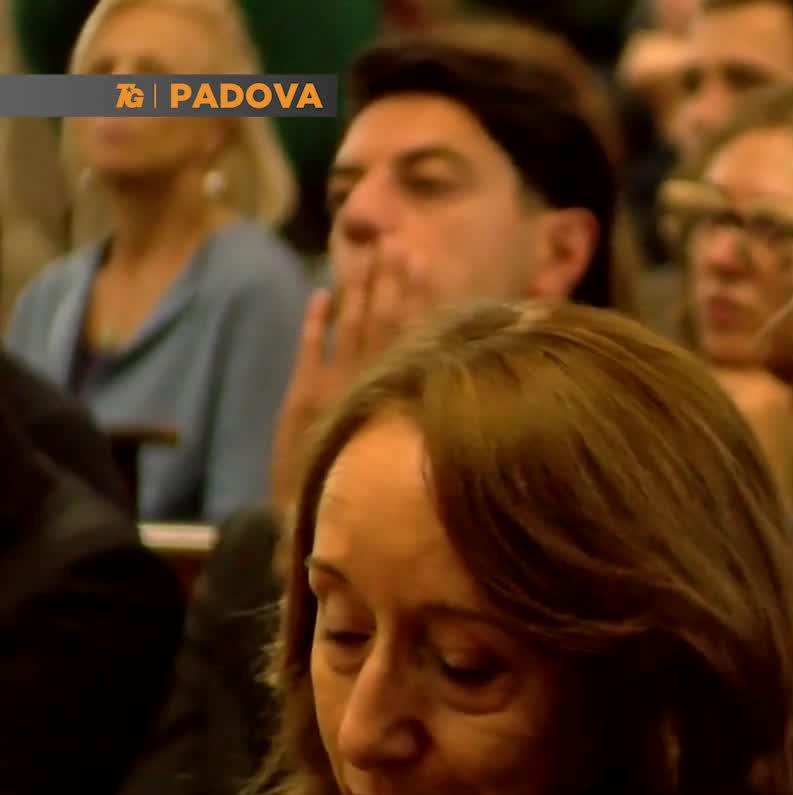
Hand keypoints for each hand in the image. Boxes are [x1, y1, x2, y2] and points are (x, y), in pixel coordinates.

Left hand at [270, 246, 430, 506]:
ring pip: (350, 327)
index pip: (410, 332)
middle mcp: (369, 382)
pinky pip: (309, 351)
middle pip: (381, 320)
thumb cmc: (379, 491)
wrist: (322, 520)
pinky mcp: (304, 398)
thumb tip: (453, 365)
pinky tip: (319, 295)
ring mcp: (335, 387)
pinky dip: (313, 323)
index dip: (413, 294)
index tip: (418, 258)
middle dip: (387, 280)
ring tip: (364, 255)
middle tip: (393, 241)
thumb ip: (426, 407)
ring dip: (357, 290)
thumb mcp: (412, 449)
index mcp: (398, 391)